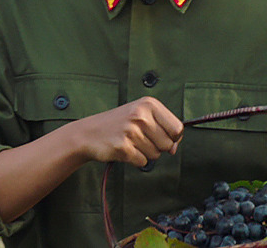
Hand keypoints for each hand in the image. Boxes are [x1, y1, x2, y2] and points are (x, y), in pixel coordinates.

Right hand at [67, 96, 183, 167]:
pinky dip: (135, 160)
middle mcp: (140, 115)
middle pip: (168, 144)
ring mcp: (131, 131)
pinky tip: (124, 149)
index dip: (173, 138)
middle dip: (158, 147)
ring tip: (131, 142)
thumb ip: (162, 128)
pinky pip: (142, 162)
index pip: (177, 128)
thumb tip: (174, 148)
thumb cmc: (119, 124)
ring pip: (155, 155)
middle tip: (141, 139)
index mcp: (149, 104)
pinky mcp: (123, 147)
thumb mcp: (141, 115)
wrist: (89, 133)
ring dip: (145, 153)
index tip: (162, 137)